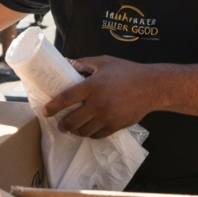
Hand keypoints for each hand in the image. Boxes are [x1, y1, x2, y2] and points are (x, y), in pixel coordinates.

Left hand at [43, 55, 158, 138]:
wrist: (151, 87)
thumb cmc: (127, 72)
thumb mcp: (104, 62)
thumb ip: (84, 62)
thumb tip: (66, 61)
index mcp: (92, 86)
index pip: (66, 99)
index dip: (52, 107)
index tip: (45, 112)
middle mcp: (97, 104)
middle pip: (72, 120)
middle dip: (62, 124)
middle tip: (59, 123)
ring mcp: (106, 117)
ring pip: (83, 131)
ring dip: (75, 131)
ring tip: (72, 127)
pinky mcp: (115, 126)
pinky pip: (97, 135)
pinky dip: (89, 134)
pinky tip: (87, 130)